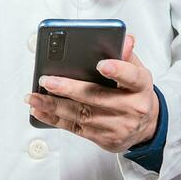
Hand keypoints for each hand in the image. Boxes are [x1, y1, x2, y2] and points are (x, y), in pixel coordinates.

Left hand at [24, 34, 159, 152]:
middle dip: (69, 89)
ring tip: (34, 96)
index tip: (101, 64)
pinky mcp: (105, 139)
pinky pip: (76, 129)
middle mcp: (132, 108)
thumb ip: (127, 55)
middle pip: (98, 97)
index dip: (117, 70)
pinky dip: (55, 119)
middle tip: (47, 80)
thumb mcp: (138, 71)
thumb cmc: (135, 93)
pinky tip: (41, 110)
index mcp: (141, 87)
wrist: (146, 126)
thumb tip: (125, 39)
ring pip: (82, 115)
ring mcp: (118, 126)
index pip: (132, 77)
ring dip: (54, 105)